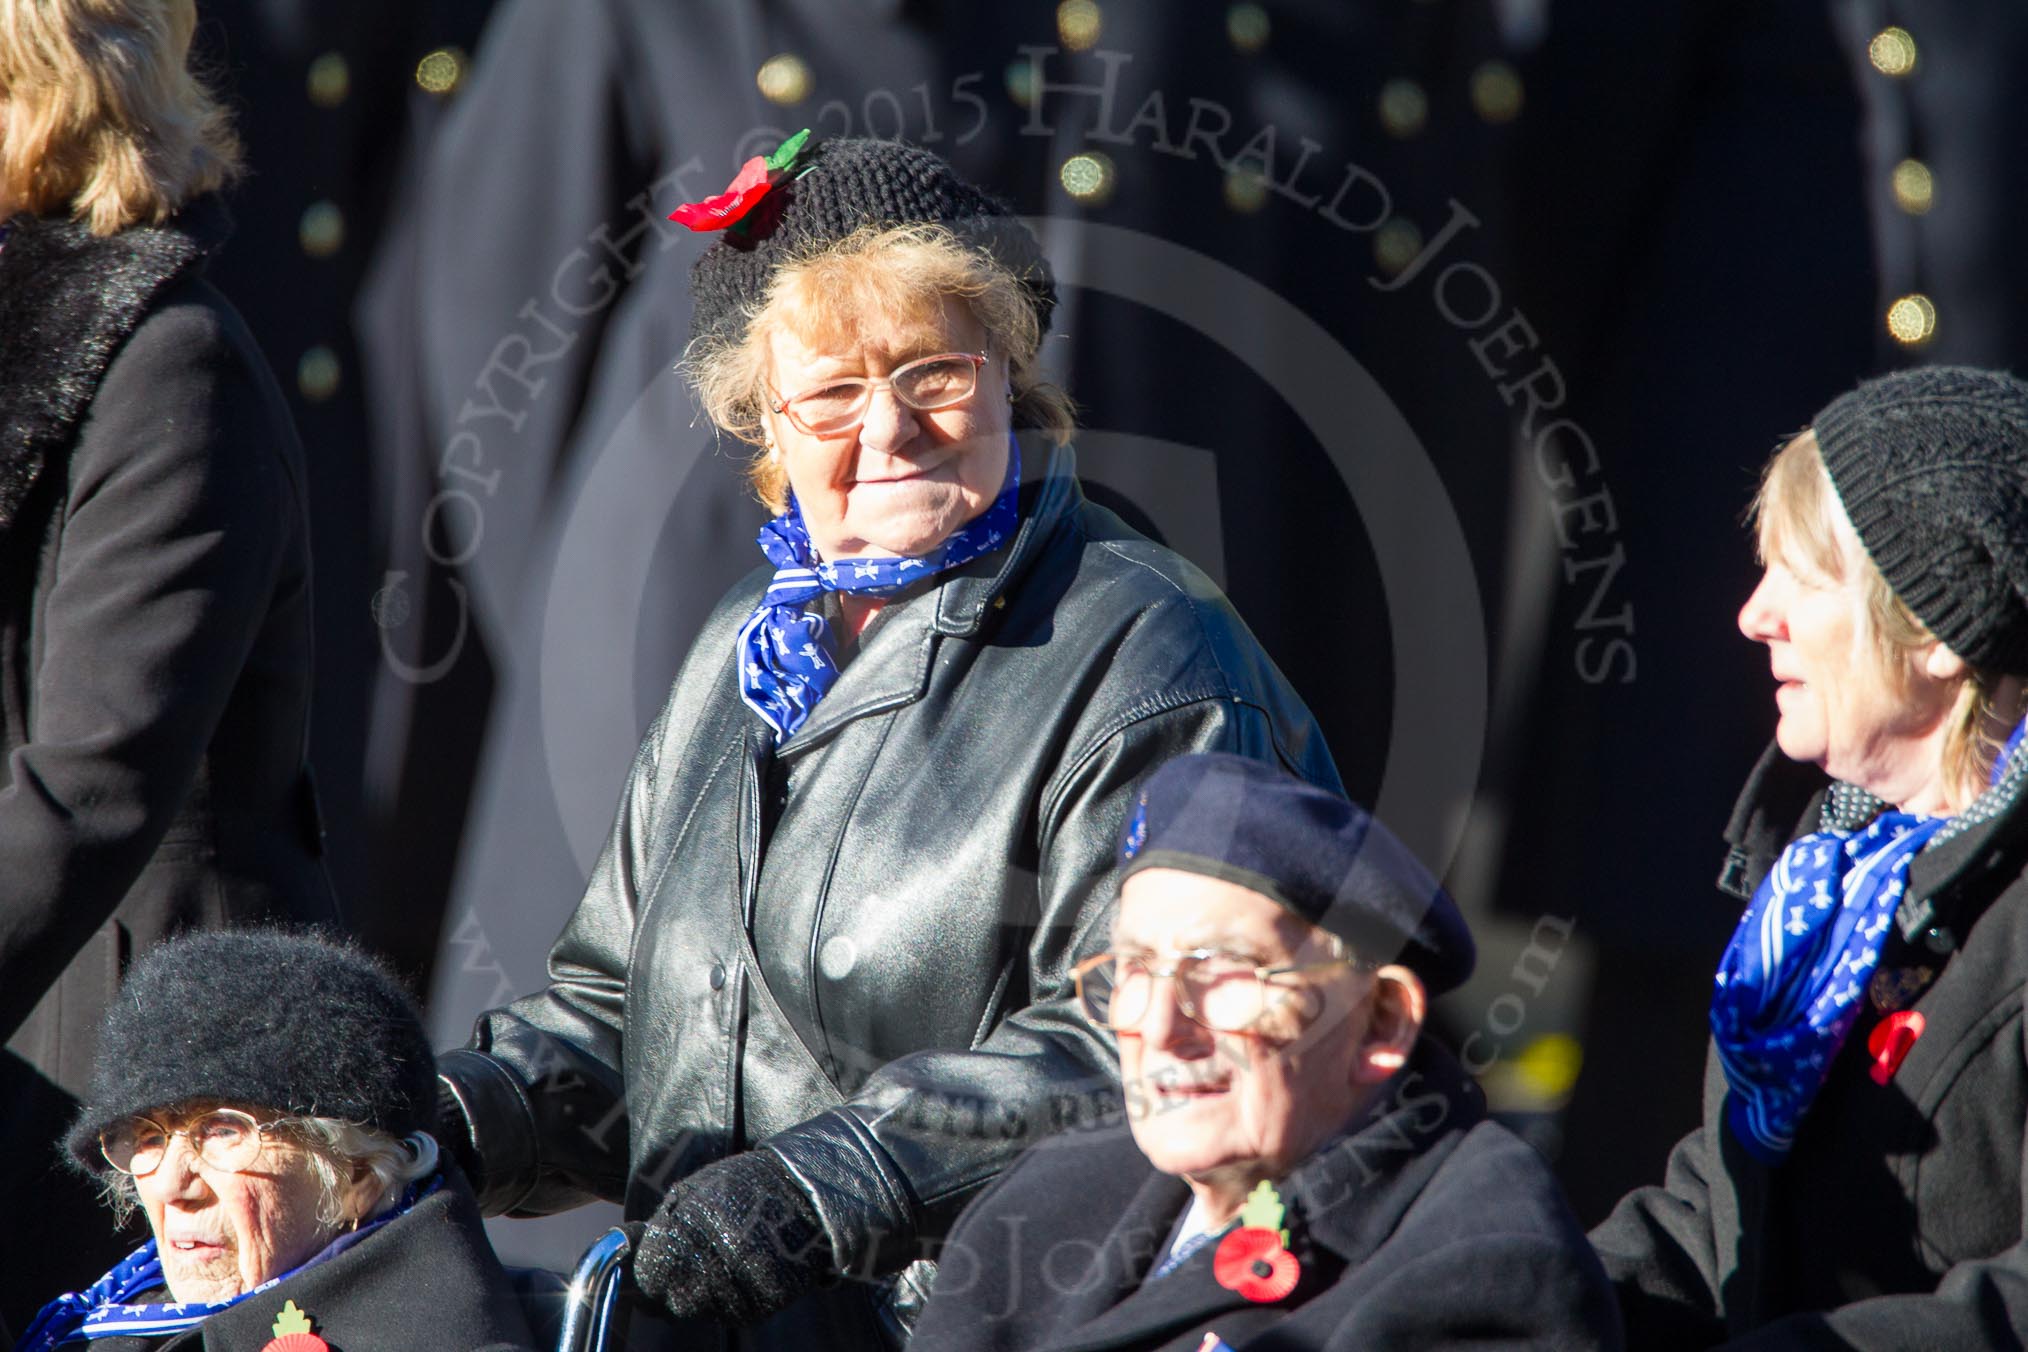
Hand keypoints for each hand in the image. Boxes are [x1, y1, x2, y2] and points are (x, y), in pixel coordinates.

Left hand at [629, 1150, 832, 1325]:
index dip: (650, 1275)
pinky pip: (734, 1313)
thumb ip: (664, 1223)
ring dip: (703, 1297)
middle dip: (674, 1291)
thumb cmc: (743, 1186)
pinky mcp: (764, 1302)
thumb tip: (632, 1249)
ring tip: (718, 1269)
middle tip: (688, 1273)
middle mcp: (711, 1262)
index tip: (657, 1269)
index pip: (649, 1276)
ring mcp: (740, 1285)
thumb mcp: (696, 1190)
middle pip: (673, 1302)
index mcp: (688, 1230)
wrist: (805, 1191)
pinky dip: (731, 1301)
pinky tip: (740, 1276)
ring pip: (702, 1311)